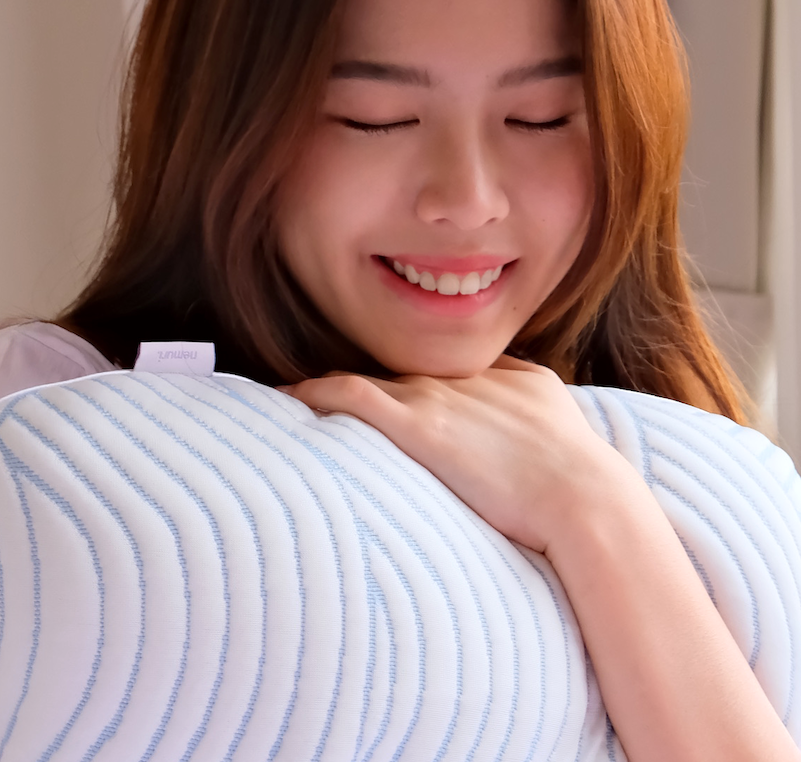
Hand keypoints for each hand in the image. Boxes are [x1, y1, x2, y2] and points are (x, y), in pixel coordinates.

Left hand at [281, 355, 631, 554]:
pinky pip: (347, 394)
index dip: (398, 382)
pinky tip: (283, 398)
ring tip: (286, 397)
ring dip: (325, 389)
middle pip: (391, 372)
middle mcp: (455, 376)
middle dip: (358, 382)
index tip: (375, 393)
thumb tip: (514, 398)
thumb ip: (524, 397)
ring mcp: (432, 396)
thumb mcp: (554, 413)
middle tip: (314, 397)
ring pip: (362, 379)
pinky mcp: (414, 424)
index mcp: (492, 374)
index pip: (429, 371)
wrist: (584, 498)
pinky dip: (312, 392)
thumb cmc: (577, 468)